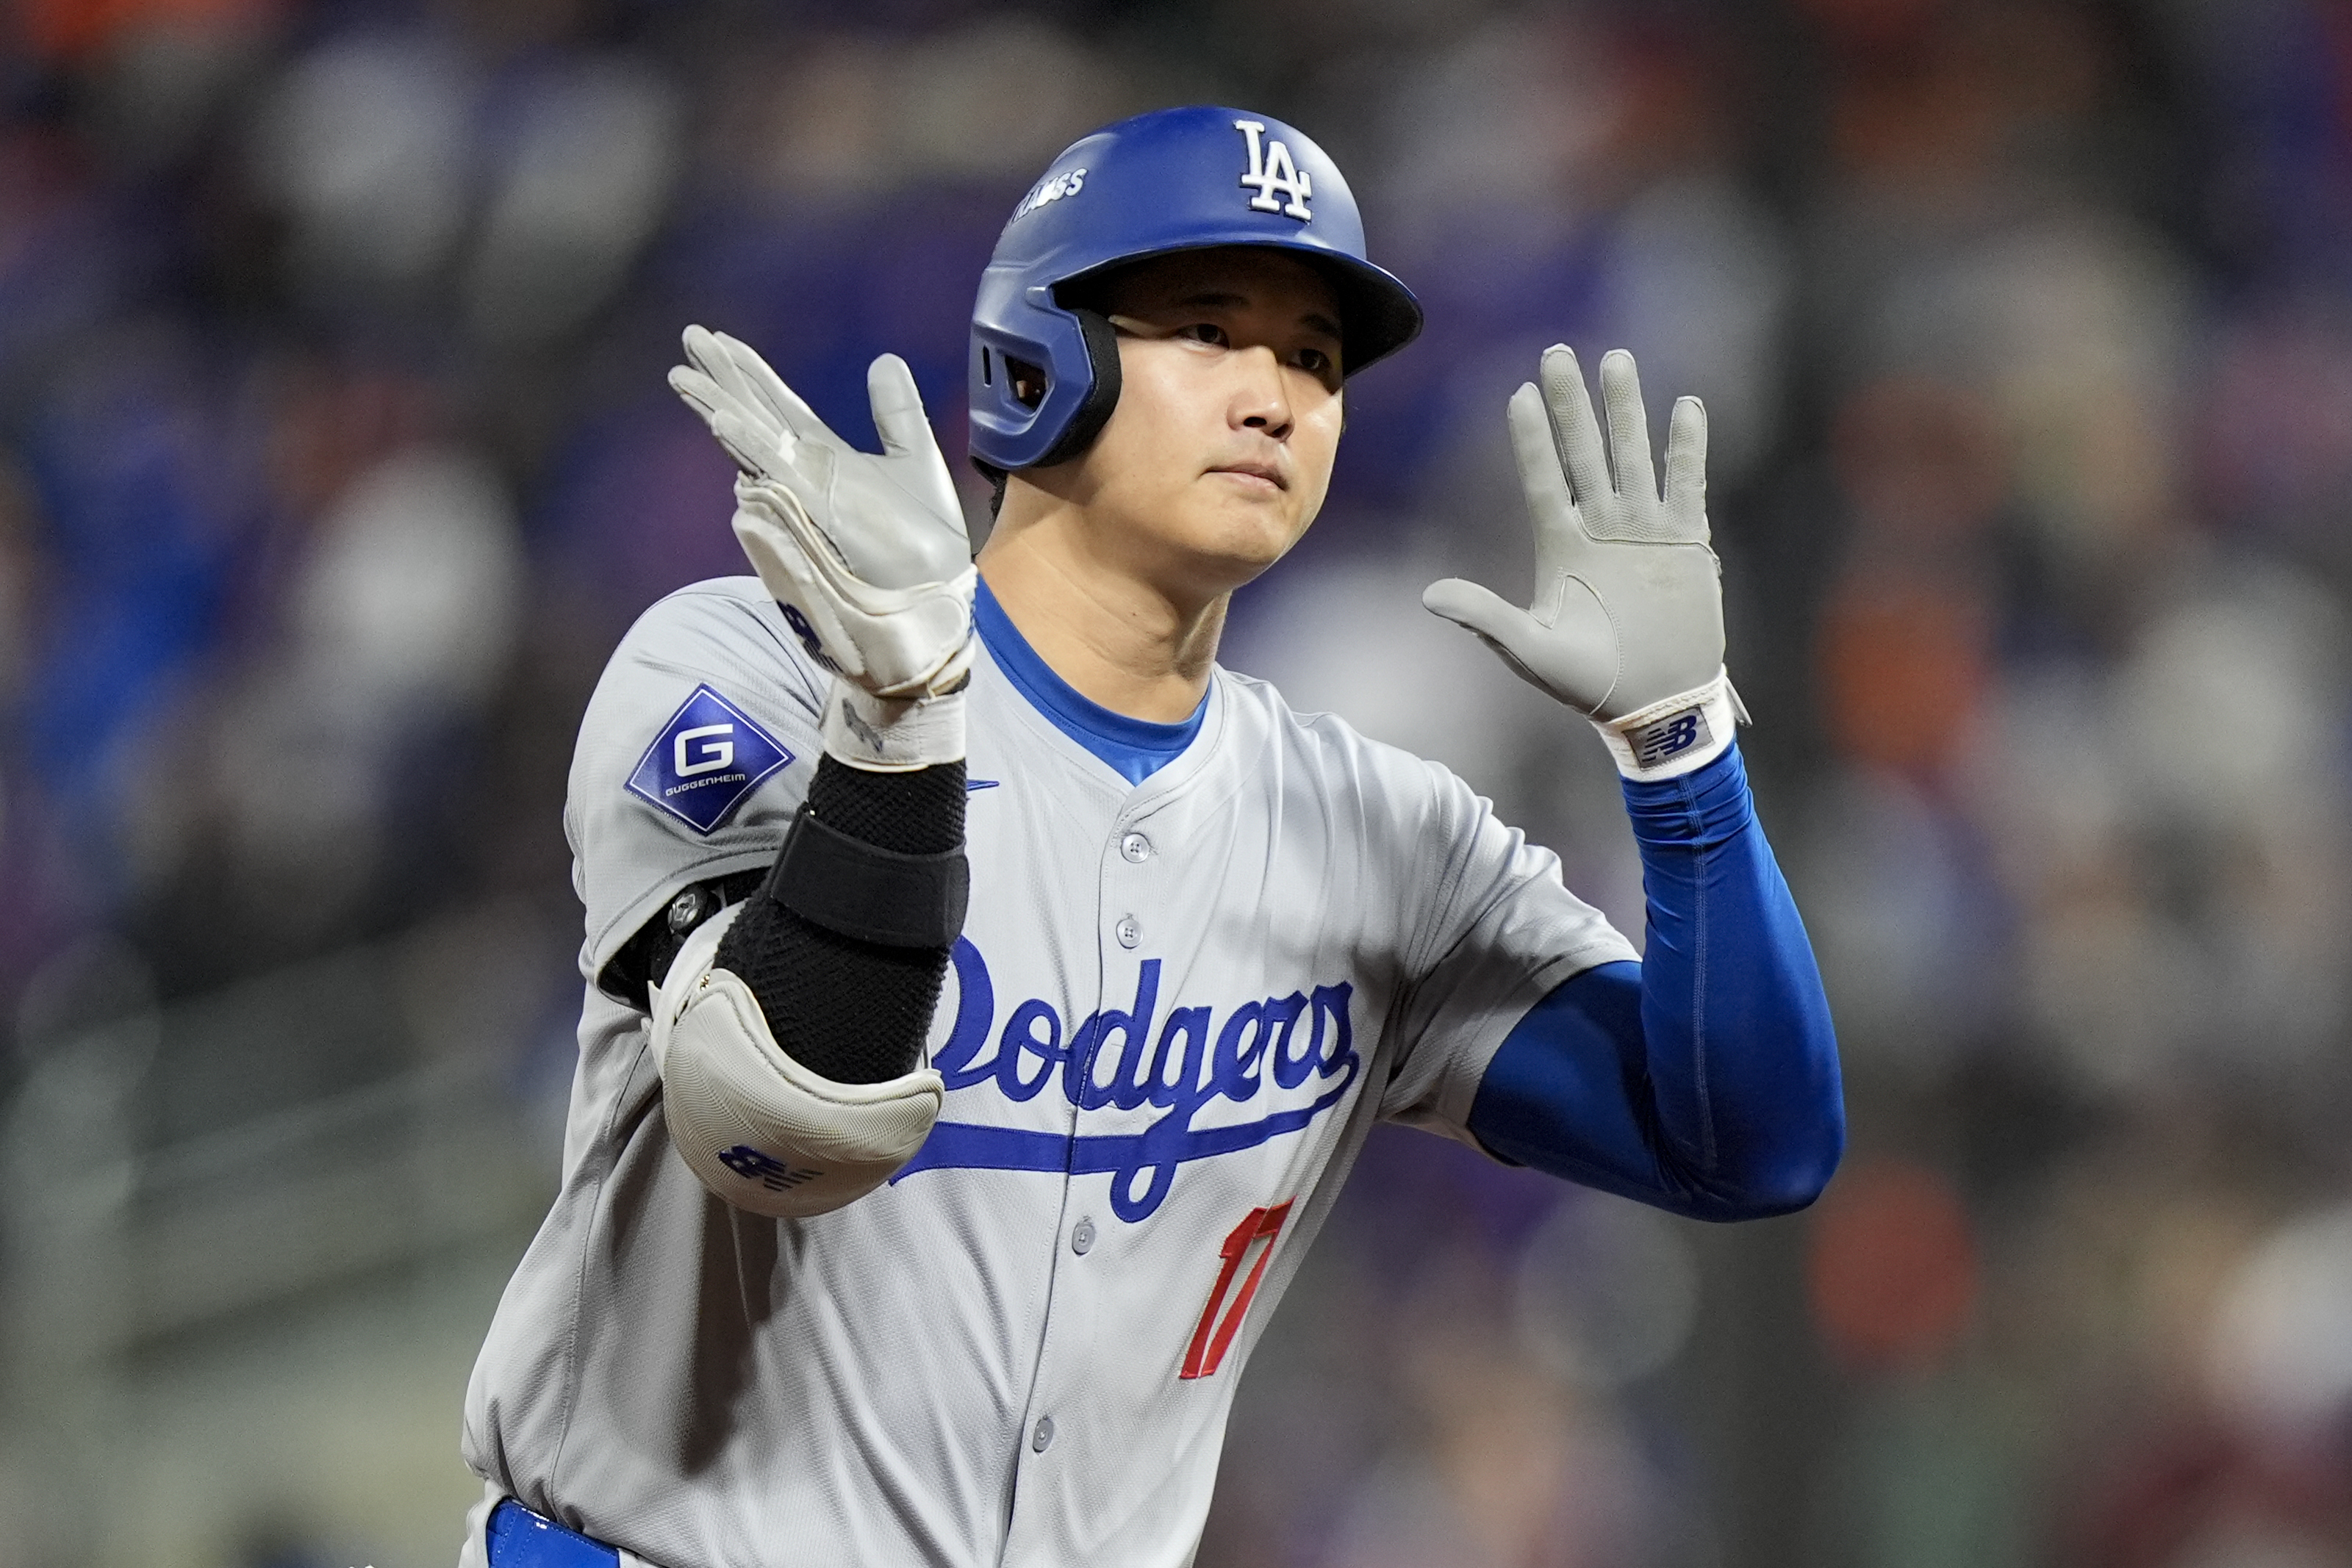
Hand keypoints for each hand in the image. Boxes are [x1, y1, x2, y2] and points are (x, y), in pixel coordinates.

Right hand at [669, 328, 975, 706]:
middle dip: (722, 379)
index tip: (719, 341)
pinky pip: (772, 476)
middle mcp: (806, 474)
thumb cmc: (924, 542)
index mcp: (826, 458)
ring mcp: (804, 493)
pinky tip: (724, 419)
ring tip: (684, 374)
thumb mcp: (916, 459)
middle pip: (756, 416)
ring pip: (752, 442)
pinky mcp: (811, 514)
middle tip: (689, 337)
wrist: (933, 596)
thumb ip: (896, 412)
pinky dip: (748, 447)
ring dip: (720, 406)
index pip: (779, 407)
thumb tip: (883, 359)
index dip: (751, 374)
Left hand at [1422, 345, 1739, 777]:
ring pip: (1633, 455)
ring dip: (1626, 410)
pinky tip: (1685, 407)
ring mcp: (1645, 531)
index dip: (1532, 438)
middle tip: (1558, 353)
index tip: (1518, 394)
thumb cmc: (1590, 684)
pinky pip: (1687, 483)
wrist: (1656, 705)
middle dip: (1572, 403)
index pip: (1544, 480)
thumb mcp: (1531, 651)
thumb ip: (1485, 618)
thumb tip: (1429, 596)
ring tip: (1617, 360)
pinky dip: (1686, 448)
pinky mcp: (1687, 542)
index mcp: (1562, 547)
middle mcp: (1602, 528)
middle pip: (1584, 452)